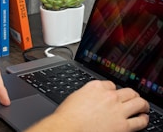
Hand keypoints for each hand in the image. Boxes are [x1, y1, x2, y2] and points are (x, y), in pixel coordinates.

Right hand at [26, 80, 148, 131]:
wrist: (67, 128)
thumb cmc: (67, 115)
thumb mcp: (76, 96)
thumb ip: (87, 94)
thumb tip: (91, 97)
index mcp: (96, 87)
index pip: (111, 85)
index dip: (113, 91)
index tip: (114, 94)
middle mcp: (109, 96)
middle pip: (128, 91)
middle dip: (131, 95)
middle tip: (133, 98)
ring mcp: (118, 110)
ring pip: (138, 103)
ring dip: (142, 104)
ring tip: (143, 107)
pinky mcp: (123, 125)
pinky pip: (139, 121)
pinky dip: (143, 119)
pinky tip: (143, 119)